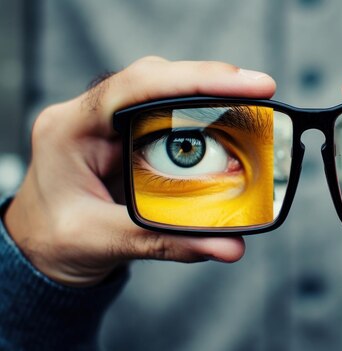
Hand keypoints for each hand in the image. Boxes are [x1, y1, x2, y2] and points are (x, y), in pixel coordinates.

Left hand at [3, 57, 275, 286]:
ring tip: (252, 101)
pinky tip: (227, 120)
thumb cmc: (55, 241)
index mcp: (70, 130)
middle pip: (155, 78)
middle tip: (260, 89)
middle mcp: (90, 115)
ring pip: (164, 91)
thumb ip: (167, 243)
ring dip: (208, 95)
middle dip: (210, 80)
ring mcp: (110, 122)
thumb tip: (229, 246)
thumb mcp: (104, 242)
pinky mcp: (128, 134)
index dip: (191, 80)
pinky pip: (168, 114)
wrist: (39, 245)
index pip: (132, 87)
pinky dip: (201, 117)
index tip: (241, 85)